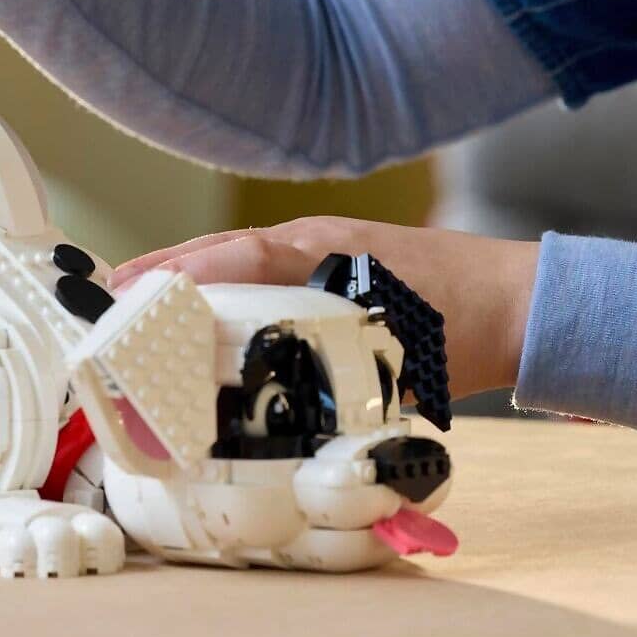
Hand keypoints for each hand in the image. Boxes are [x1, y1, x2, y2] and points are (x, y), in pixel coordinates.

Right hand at [110, 216, 539, 400]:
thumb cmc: (466, 324)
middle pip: (224, 256)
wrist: (527, 310)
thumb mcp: (394, 346)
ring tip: (141, 318)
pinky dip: (234, 303)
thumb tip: (267, 389)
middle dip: (166, 278)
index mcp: (322, 252)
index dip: (174, 274)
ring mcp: (328, 261)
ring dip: (194, 290)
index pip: (231, 256)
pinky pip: (271, 287)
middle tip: (109, 307)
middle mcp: (317, 248)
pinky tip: (215, 334)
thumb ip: (336, 361)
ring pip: (244, 272)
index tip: (121, 290)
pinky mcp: (341, 284)